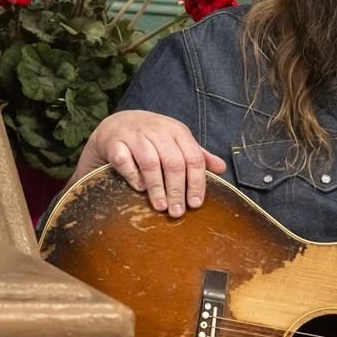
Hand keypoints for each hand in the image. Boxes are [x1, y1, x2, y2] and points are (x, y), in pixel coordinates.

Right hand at [72, 110, 226, 216]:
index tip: (196, 203)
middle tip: (177, 211)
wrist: (116, 124)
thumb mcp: (177, 141)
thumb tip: (222, 168)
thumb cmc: (152, 137)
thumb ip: (198, 155)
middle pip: (173, 162)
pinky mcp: (114, 142)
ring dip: (157, 187)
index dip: (196, 182)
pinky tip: (140, 188)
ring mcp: (135, 135)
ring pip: (150, 163)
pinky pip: (125, 161)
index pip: (194, 158)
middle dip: (177, 190)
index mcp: (177, 131)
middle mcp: (158, 131)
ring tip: (161, 206)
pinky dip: (133, 176)